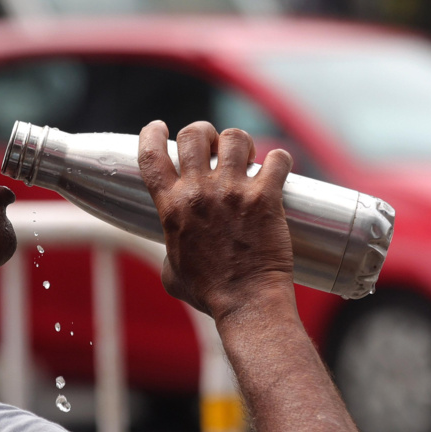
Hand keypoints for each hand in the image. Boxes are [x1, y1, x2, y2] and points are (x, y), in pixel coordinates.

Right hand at [138, 121, 295, 319]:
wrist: (247, 304)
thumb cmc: (209, 292)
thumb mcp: (171, 271)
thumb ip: (169, 247)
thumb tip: (174, 245)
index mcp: (171, 207)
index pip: (150, 155)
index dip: (151, 134)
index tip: (159, 128)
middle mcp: (199, 193)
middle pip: (194, 134)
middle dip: (205, 133)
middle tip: (215, 148)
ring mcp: (233, 192)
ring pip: (235, 138)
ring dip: (242, 144)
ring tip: (248, 158)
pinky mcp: (265, 198)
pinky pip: (277, 159)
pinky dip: (279, 160)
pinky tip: (278, 169)